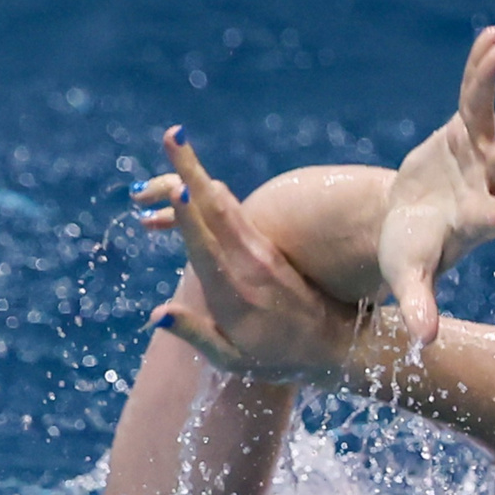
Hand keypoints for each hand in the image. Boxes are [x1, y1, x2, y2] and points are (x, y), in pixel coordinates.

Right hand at [133, 127, 359, 382]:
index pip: (206, 245)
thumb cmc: (279, 360)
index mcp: (235, 293)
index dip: (191, 215)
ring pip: (224, 203)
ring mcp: (260, 252)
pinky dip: (212, 193)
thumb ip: (196, 334)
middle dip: (189, 170)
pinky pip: (235, 212)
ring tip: (177, 142)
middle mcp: (248, 264)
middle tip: (172, 133)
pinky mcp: (269, 247)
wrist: (338, 346)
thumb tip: (156, 314)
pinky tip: (197, 178)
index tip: (180, 186)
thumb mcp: (235, 361)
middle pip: (213, 208)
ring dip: (198, 171)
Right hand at [376, 26, 494, 346]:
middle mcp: (485, 186)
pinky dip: (479, 68)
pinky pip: (473, 94)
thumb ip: (420, 307)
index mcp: (473, 223)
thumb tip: (425, 345)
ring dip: (491, 84)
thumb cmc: (410, 255)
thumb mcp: (409, 279)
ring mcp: (478, 155)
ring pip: (487, 116)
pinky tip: (492, 37)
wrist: (408, 223)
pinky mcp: (464, 131)